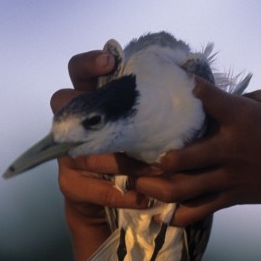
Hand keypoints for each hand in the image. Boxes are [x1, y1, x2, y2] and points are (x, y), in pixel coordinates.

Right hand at [53, 51, 157, 230]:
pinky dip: (120, 193)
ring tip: (156, 168)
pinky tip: (144, 196)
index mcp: (98, 102)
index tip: (110, 61)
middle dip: (88, 109)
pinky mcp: (71, 184)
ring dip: (121, 162)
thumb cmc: (151, 153)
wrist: (133, 199)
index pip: (80, 71)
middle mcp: (77, 123)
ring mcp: (69, 153)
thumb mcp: (162, 129)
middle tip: (119, 119)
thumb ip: (167, 109)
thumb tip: (197, 86)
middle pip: (63, 103)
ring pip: (84, 152)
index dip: (90, 63)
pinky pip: (90, 187)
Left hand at [133, 78, 260, 226]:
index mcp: (244, 120)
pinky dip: (182, 214)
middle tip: (133, 150)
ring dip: (158, 186)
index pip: (207, 98)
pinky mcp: (236, 197)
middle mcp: (231, 149)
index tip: (171, 78)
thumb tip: (224, 99)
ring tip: (139, 182)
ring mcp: (232, 177)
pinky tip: (166, 213)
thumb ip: (247, 101)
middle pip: (181, 156)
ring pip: (184, 188)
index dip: (188, 87)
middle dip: (154, 155)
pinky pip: (202, 209)